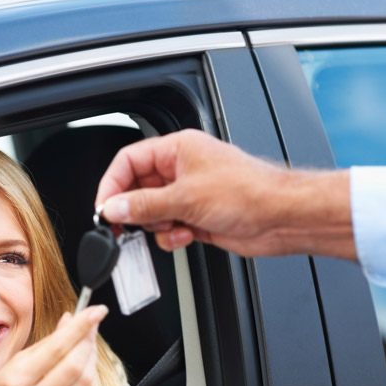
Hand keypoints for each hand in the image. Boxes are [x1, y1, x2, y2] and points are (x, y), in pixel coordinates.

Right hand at [0, 306, 106, 385]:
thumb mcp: (11, 365)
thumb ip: (45, 344)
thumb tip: (72, 320)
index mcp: (15, 382)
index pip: (57, 349)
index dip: (81, 327)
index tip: (96, 311)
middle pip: (75, 366)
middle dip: (88, 340)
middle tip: (92, 324)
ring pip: (86, 381)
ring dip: (91, 358)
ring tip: (86, 344)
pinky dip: (89, 376)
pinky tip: (83, 366)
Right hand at [95, 129, 354, 258]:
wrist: (280, 218)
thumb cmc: (248, 192)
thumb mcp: (185, 197)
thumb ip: (143, 204)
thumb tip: (113, 208)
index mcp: (177, 149)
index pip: (129, 161)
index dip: (112, 184)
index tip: (104, 207)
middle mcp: (182, 169)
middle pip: (138, 189)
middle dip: (135, 209)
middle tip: (127, 225)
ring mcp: (190, 194)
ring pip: (153, 212)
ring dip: (157, 225)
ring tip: (172, 226)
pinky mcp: (199, 217)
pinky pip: (170, 228)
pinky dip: (172, 235)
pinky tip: (186, 235)